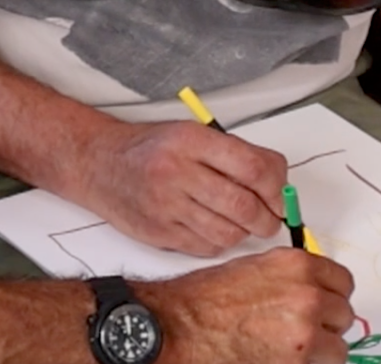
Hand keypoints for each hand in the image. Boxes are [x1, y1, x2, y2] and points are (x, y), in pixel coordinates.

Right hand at [73, 120, 287, 255]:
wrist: (98, 164)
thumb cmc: (150, 148)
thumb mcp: (192, 133)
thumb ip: (235, 153)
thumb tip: (278, 181)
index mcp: (192, 140)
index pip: (253, 168)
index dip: (277, 188)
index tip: (282, 197)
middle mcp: (178, 172)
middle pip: (244, 206)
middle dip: (268, 218)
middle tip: (271, 218)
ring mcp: (166, 206)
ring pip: (228, 233)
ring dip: (244, 232)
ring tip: (240, 222)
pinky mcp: (159, 233)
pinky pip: (206, 247)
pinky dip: (219, 242)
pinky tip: (213, 227)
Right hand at [141, 248, 355, 363]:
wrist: (181, 327)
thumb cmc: (205, 300)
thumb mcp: (254, 269)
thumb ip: (290, 277)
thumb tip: (311, 290)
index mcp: (297, 265)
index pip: (343, 281)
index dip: (332, 294)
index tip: (325, 302)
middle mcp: (308, 294)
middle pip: (343, 313)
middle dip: (327, 323)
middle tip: (304, 329)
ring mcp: (306, 330)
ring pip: (338, 345)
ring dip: (322, 349)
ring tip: (293, 349)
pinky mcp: (299, 360)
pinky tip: (285, 359)